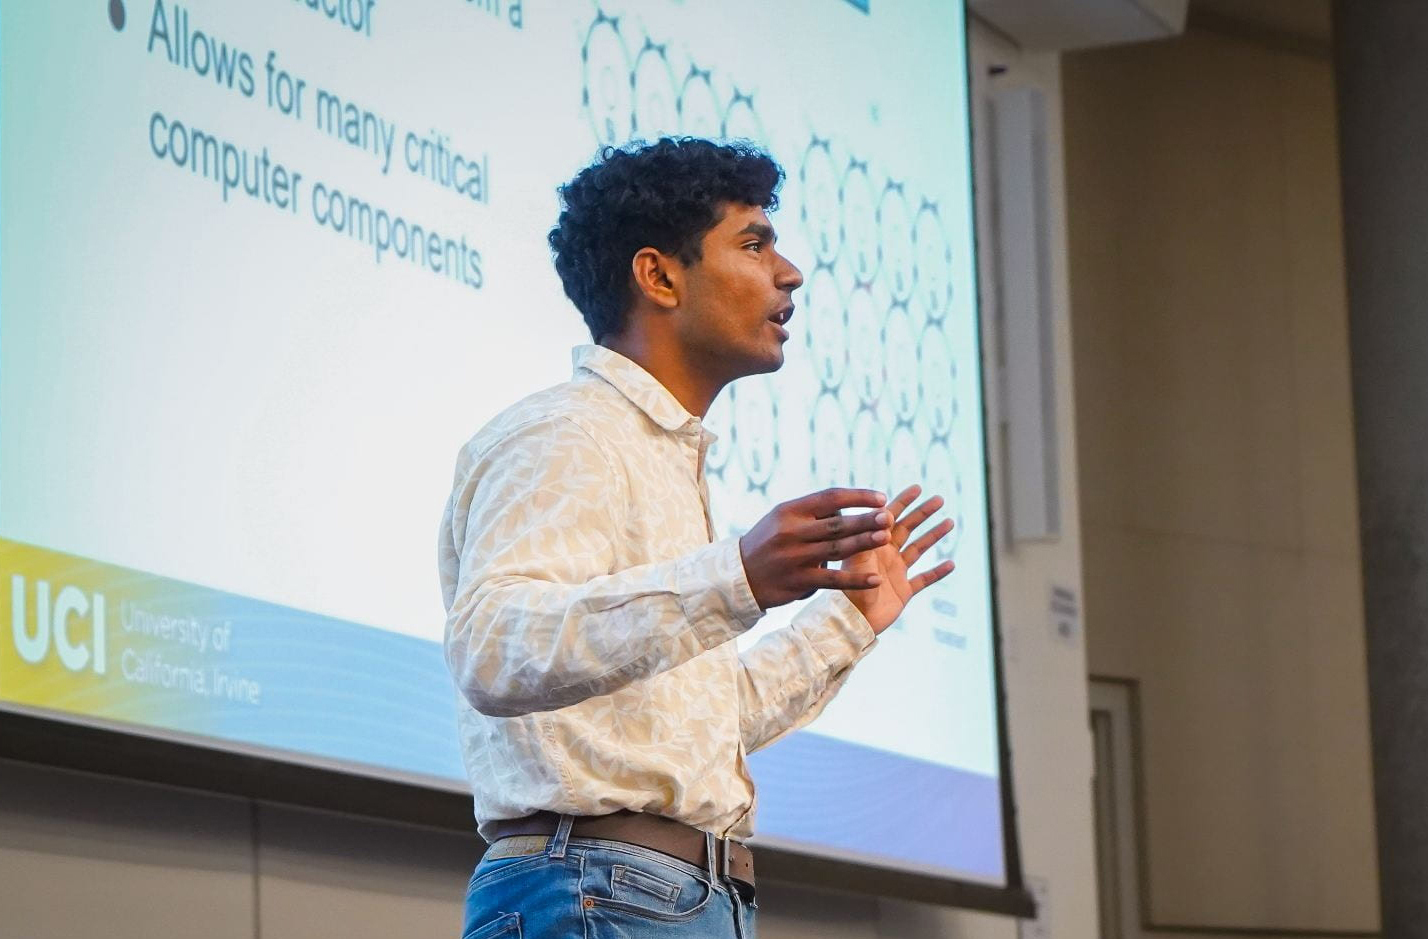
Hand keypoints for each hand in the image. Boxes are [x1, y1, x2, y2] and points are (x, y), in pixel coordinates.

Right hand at [739, 488, 891, 609]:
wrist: (738, 576)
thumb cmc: (769, 542)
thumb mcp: (782, 519)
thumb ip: (814, 513)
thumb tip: (853, 507)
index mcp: (789, 510)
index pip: (829, 498)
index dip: (858, 497)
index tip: (882, 497)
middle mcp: (791, 531)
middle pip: (837, 523)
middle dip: (865, 519)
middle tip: (889, 516)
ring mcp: (795, 557)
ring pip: (837, 549)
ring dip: (864, 543)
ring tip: (887, 538)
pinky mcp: (798, 581)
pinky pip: (833, 580)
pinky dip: (855, 579)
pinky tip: (875, 580)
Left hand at [839, 484, 955, 633]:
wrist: (851, 621)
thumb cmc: (847, 589)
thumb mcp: (857, 559)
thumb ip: (869, 537)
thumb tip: (885, 513)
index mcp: (872, 544)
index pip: (889, 517)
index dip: (903, 501)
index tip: (917, 487)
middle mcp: (885, 555)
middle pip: (908, 528)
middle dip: (923, 513)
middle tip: (939, 498)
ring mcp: (895, 572)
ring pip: (919, 549)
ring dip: (934, 536)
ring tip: (949, 521)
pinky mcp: (903, 592)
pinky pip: (924, 579)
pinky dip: (937, 572)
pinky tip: (951, 564)